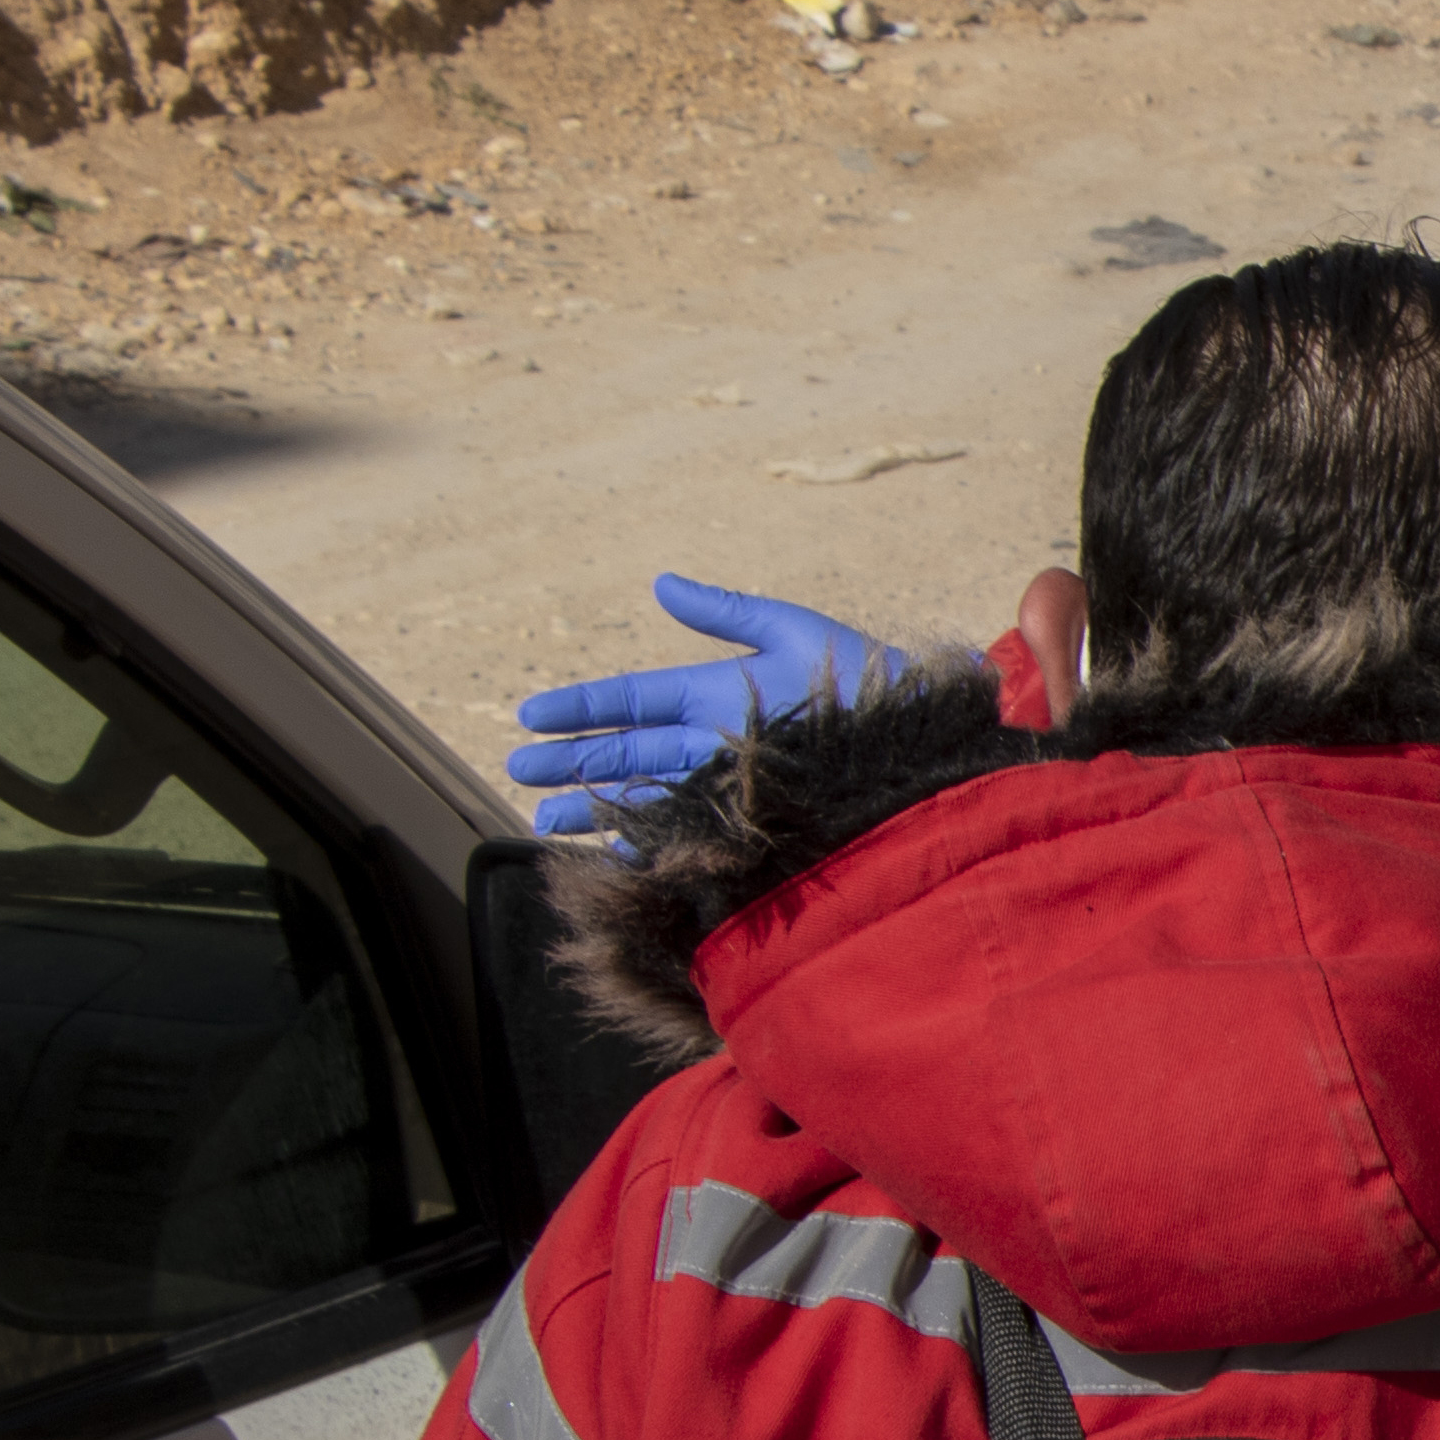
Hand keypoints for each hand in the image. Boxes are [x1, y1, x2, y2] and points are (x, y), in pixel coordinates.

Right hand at [506, 574, 915, 824]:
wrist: (922, 739)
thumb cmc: (868, 680)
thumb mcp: (795, 634)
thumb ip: (728, 613)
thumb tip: (661, 584)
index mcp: (717, 694)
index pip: (634, 702)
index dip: (582, 709)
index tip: (530, 717)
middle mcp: (715, 742)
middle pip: (627, 754)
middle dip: (572, 764)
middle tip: (518, 774)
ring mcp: (731, 784)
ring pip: (647, 796)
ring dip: (595, 808)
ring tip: (543, 822)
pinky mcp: (753, 819)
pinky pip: (690, 833)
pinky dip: (649, 845)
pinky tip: (612, 854)